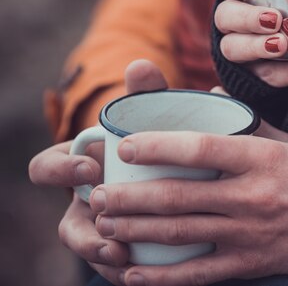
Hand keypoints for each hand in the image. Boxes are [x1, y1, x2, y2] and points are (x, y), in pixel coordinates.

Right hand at [28, 59, 168, 284]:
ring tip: (122, 254)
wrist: (193, 186)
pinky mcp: (125, 258)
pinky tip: (143, 272)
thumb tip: (141, 65)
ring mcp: (106, 234)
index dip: (60, 168)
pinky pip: (119, 273)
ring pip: (92, 254)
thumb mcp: (159, 121)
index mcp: (86, 169)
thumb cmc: (163, 148)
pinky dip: (128, 275)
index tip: (90, 166)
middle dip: (80, 230)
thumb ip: (147, 94)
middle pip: (66, 225)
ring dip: (103, 256)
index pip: (50, 167)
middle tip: (107, 223)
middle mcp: (89, 205)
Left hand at [92, 125, 287, 285]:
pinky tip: (133, 276)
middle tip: (98, 195)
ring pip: (182, 235)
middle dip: (130, 197)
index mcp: (263, 158)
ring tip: (104, 225)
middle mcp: (254, 196)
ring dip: (137, 232)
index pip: (200, 148)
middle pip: (179, 197)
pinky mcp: (255, 263)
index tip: (124, 145)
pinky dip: (163, 279)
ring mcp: (253, 233)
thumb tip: (211, 98)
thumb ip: (250, 122)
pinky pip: (201, 275)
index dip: (156, 146)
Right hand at [210, 0, 287, 85]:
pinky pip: (256, 75)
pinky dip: (276, 73)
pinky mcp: (253, 74)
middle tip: (276, 18)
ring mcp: (242, 47)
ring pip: (232, 47)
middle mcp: (237, 18)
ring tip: (282, 44)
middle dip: (249, 17)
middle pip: (226, 15)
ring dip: (258, 45)